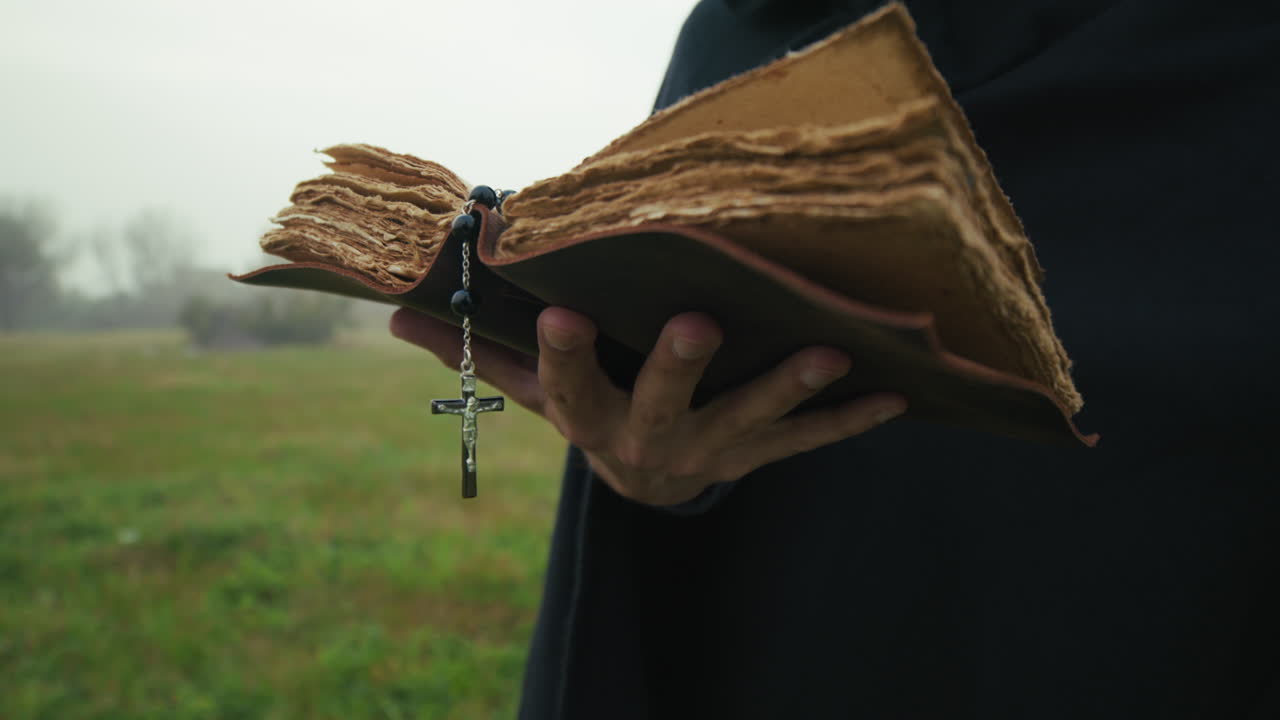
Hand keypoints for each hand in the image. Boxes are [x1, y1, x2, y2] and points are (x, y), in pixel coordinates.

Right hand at [390, 307, 906, 505]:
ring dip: (786, 389)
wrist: (645, 480)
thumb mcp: (534, 391)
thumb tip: (391, 313)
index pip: (563, 386)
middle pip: (659, 405)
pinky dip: (847, 422)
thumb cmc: (591, 412)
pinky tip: (893, 395)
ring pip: (748, 424)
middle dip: (677, 367)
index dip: (560, 356)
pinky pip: (805, 445)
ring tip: (826, 352)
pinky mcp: (755, 457)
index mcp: (587, 418)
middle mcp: (646, 441)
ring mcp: (707, 452)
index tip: (560, 313)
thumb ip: (477, 353)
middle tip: (698, 324)